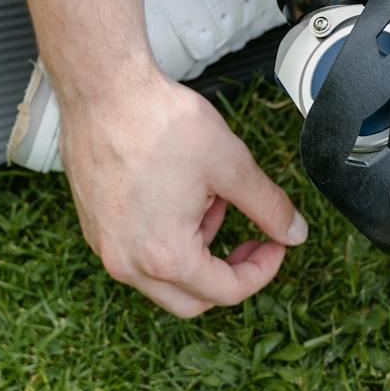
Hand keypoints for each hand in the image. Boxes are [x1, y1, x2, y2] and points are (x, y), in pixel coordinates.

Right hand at [56, 59, 307, 316]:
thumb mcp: (231, 164)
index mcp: (165, 256)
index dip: (263, 268)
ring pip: (164, 280)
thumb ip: (269, 206)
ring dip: (198, 251)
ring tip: (213, 200)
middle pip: (194, 299)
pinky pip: (138, 256)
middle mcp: (128, 264)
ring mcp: (105, 248)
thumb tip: (295, 233)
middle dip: (229, 272)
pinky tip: (181, 196)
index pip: (227, 291)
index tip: (277, 243)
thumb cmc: (161, 123)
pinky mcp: (95, 229)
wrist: (102, 91)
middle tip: (253, 238)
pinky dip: (167, 240)